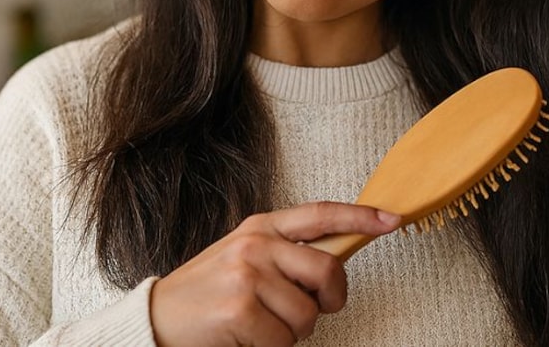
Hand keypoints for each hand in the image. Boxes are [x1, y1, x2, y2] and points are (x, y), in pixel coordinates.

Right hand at [149, 201, 400, 346]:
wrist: (157, 321)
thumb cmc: (208, 296)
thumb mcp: (245, 259)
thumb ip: (286, 254)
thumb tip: (334, 265)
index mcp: (261, 227)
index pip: (321, 214)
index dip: (360, 216)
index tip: (391, 220)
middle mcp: (256, 244)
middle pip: (329, 269)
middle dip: (329, 299)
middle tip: (308, 311)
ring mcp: (248, 274)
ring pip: (308, 315)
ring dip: (292, 332)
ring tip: (259, 325)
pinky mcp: (240, 309)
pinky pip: (284, 340)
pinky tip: (245, 337)